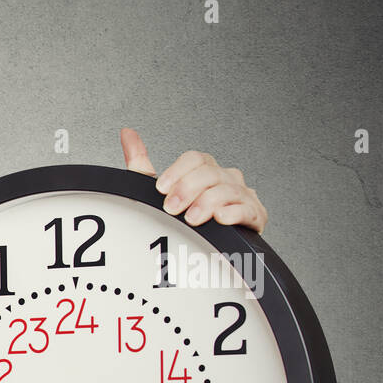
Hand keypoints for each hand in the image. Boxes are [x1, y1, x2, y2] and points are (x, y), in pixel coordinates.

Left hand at [119, 127, 266, 233]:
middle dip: (188, 190)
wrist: (203, 249)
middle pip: (210, 173)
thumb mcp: (157, 192)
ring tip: (192, 218)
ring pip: (227, 190)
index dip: (177, 173)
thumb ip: (141, 163)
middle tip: (172, 208)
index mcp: (204, 170)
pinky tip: (220, 218)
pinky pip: (248, 209)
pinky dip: (234, 213)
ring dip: (207, 203)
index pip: (194, 159)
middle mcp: (225, 178)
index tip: (161, 189)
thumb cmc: (182, 218)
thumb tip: (127, 133)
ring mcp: (242, 195)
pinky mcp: (255, 216)